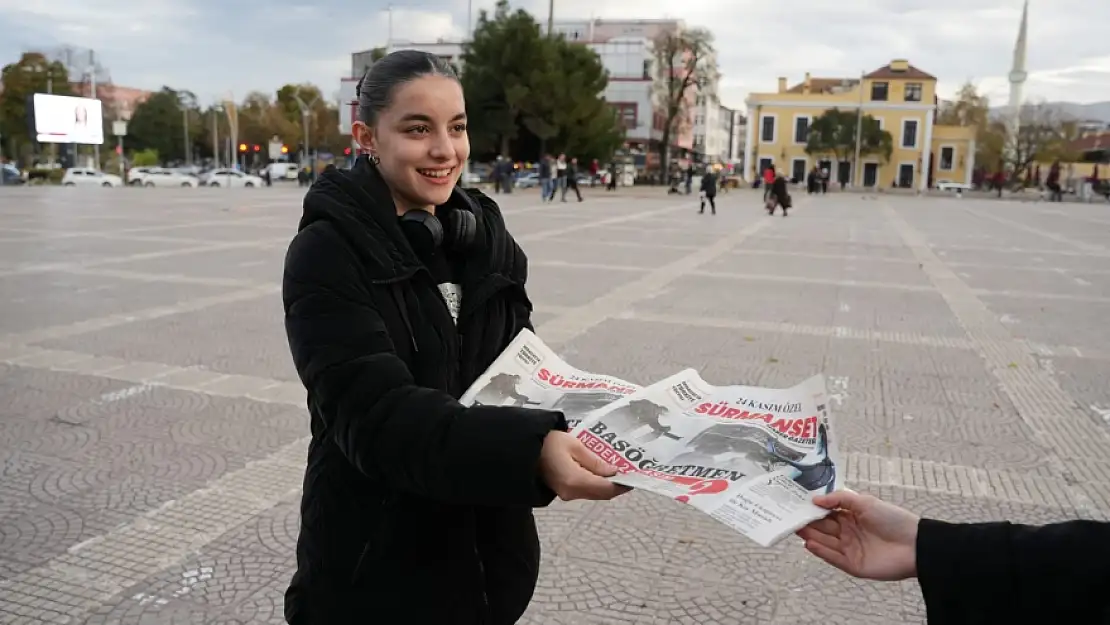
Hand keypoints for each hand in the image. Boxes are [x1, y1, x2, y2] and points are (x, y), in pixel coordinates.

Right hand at [539, 431, 629, 500]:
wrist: (523, 449)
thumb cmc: (548, 442)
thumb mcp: (574, 445)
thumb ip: (595, 460)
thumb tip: (613, 471)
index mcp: (576, 481)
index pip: (606, 488)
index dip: (623, 485)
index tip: (636, 477)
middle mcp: (572, 493)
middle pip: (602, 494)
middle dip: (617, 485)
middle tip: (632, 473)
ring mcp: (567, 494)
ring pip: (594, 493)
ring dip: (608, 485)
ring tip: (621, 471)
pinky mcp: (564, 491)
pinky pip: (586, 491)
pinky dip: (597, 484)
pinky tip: (604, 473)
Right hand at [796, 490, 919, 580]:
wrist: (914, 545)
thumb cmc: (892, 519)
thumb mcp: (864, 502)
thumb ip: (839, 499)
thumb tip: (815, 499)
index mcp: (851, 517)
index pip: (827, 514)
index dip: (812, 510)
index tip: (796, 505)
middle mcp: (848, 533)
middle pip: (823, 528)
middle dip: (807, 523)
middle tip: (790, 518)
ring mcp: (850, 550)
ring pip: (826, 542)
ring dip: (811, 536)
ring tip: (796, 529)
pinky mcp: (853, 565)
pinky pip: (834, 558)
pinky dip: (821, 552)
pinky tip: (809, 544)